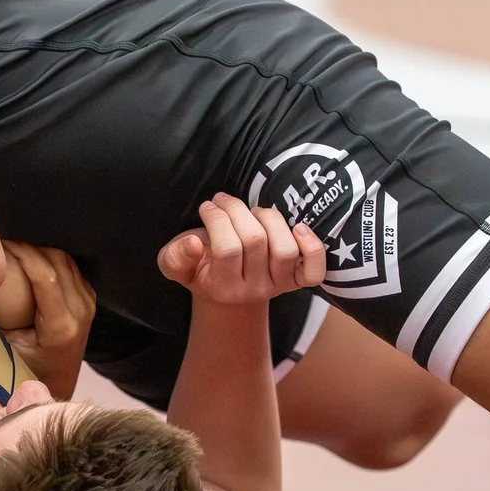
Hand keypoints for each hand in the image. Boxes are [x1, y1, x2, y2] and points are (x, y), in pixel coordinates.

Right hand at [0, 241, 97, 399]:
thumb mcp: (7, 347)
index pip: (46, 275)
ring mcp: (88, 305)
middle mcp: (80, 312)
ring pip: (66, 260)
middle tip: (4, 244)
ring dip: (40, 250)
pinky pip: (71, 268)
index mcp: (61, 326)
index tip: (2, 245)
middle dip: (29, 246)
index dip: (24, 253)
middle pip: (58, 261)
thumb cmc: (26, 368)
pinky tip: (31, 260)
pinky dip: (51, 258)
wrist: (57, 381)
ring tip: (15, 250)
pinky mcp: (89, 299)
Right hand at [158, 194, 324, 305]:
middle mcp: (253, 290)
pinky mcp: (297, 280)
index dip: (217, 219)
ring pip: (284, 248)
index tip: (207, 206)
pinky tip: (298, 228)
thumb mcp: (175, 265)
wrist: (225, 289)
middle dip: (237, 210)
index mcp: (222, 287)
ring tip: (252, 211)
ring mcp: (278, 285)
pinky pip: (314, 271)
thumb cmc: (199, 268)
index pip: (227, 249)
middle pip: (255, 241)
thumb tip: (193, 243)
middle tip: (224, 201)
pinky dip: (312, 246)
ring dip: (268, 218)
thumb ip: (175, 257)